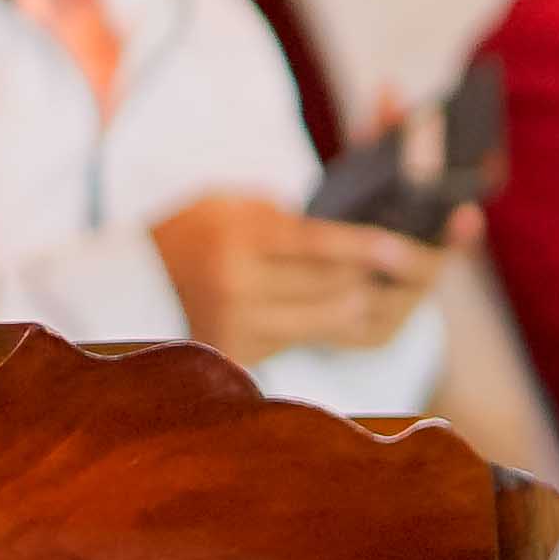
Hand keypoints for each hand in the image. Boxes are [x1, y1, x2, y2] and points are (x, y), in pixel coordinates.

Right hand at [151, 195, 440, 361]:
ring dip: (379, 303)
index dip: (367, 249)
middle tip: (430, 261)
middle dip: (388, 277)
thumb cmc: (191, 232)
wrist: (129, 284)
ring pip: (332, 322)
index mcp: (238, 240)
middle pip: (334, 288)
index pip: (314, 246)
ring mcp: (241, 328)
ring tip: (414, 282)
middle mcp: (238, 288)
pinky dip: (349, 322)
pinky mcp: (244, 356)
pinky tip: (378, 305)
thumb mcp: (227, 202)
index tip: (410, 250)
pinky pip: (314, 341)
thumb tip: (355, 233)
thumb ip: (284, 215)